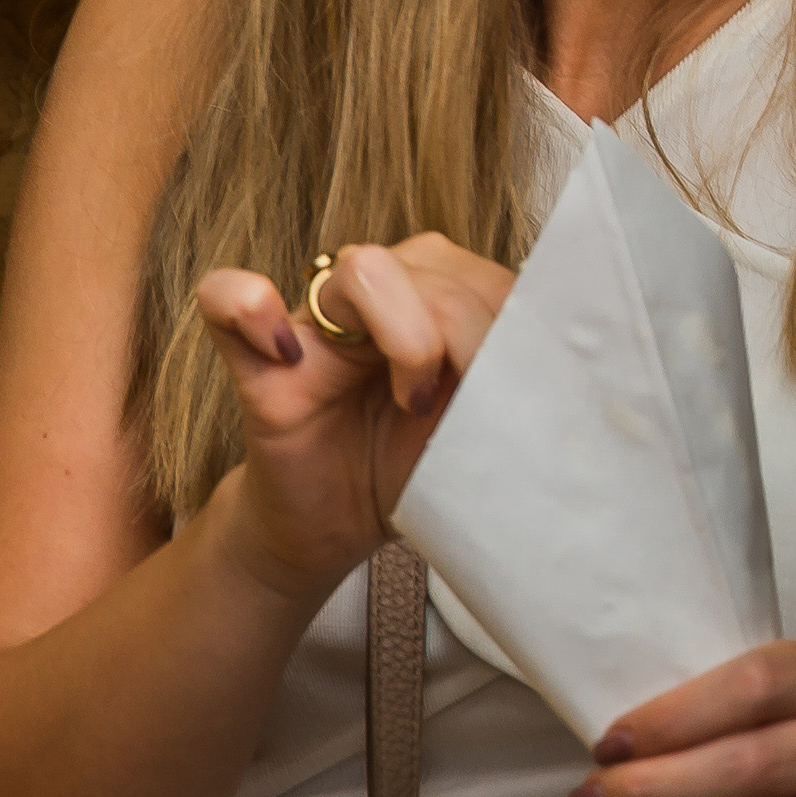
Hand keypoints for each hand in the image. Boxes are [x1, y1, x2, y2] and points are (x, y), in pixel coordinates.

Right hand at [186, 237, 513, 600]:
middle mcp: (380, 295)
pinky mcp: (257, 361)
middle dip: (467, 334)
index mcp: (441, 299)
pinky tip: (286, 354)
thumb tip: (567, 363)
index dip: (508, 322)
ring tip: (413, 398)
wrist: (335, 531)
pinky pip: (228, 298)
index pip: (484, 274)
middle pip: (431, 265)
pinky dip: (249, 307)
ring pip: (361, 269)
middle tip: (467, 406)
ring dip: (402, 331)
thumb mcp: (482, 428)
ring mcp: (313, 323)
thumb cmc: (412, 472)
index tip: (519, 387)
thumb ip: (514, 382)